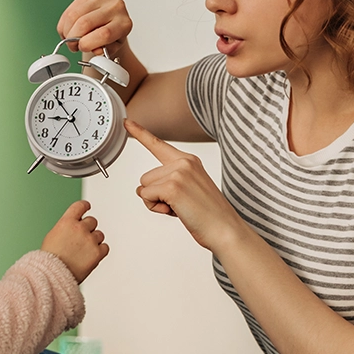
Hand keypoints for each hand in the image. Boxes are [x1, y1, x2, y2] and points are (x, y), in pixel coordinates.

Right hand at [41, 200, 109, 282]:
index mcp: (67, 222)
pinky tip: (90, 256)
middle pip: (92, 221)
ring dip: (94, 241)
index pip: (80, 206)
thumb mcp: (53, 235)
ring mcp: (90, 240)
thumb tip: (75, 224)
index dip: (85, 206)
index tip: (87, 207)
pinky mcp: (97, 253)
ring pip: (99, 235)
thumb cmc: (49, 259)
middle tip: (80, 241)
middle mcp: (80, 228)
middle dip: (88, 229)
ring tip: (83, 252)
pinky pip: (105, 247)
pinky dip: (100, 251)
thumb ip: (66, 227)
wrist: (52, 275)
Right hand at [57, 0, 132, 55]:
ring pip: (73, 16)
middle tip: (73, 45)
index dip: (88, 44)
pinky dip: (64, 24)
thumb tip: (95, 50)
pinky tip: (70, 29)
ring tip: (71, 38)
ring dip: (67, 31)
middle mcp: (115, 7)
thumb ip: (104, 52)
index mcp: (124, 23)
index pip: (104, 34)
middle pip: (85, 23)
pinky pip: (69, 10)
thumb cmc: (112, 37)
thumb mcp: (111, 49)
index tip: (82, 47)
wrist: (112, 22)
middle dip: (73, 38)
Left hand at [125, 120, 240, 251]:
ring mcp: (179, 172)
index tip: (127, 122)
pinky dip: (156, 208)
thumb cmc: (209, 216)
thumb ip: (169, 182)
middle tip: (180, 205)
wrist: (226, 230)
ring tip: (180, 208)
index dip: (140, 133)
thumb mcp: (190, 190)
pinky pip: (146, 197)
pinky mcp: (173, 186)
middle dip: (156, 195)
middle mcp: (184, 162)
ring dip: (156, 203)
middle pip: (146, 177)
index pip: (158, 144)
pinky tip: (176, 211)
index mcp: (189, 161)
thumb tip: (142, 190)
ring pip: (144, 187)